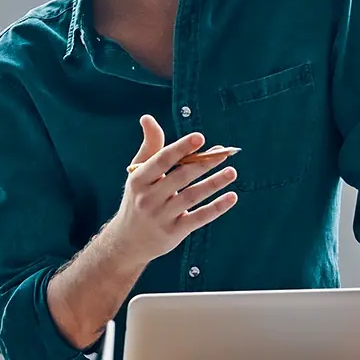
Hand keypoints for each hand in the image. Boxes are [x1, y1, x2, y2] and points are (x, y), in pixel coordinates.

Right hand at [107, 116, 238, 265]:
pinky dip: (216, 208)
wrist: (127, 241)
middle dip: (204, 164)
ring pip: (192, 197)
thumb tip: (148, 118)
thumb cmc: (138, 198)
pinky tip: (231, 197)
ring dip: (214, 184)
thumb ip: (150, 147)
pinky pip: (198, 218)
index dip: (181, 148)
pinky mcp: (174, 232)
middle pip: (181, 177)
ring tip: (232, 172)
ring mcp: (162, 216)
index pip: (162, 160)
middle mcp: (149, 198)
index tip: (200, 138)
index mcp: (139, 179)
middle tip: (224, 153)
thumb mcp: (138, 173)